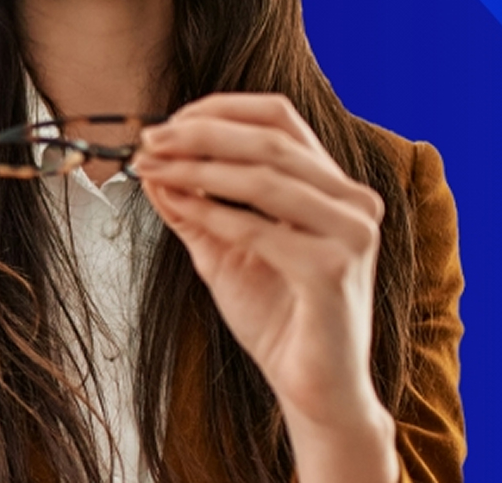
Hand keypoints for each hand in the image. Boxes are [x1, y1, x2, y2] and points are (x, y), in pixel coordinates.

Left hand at [132, 93, 396, 475]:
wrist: (314, 390)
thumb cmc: (279, 320)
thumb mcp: (225, 251)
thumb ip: (195, 208)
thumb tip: (152, 166)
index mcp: (334, 186)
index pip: (280, 117)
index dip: (221, 110)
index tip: (168, 122)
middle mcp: (353, 200)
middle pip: (270, 139)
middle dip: (200, 134)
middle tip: (149, 141)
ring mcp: (351, 233)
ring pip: (265, 176)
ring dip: (197, 166)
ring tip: (152, 167)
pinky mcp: (334, 269)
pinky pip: (260, 229)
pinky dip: (211, 211)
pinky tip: (177, 205)